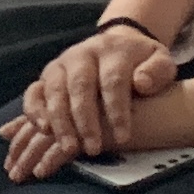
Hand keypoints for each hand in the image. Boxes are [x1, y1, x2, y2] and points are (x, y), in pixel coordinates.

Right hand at [7, 24, 180, 174]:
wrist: (116, 45)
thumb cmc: (141, 63)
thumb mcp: (160, 62)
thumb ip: (157, 71)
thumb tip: (142, 83)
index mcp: (112, 50)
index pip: (113, 80)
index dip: (117, 110)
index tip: (124, 137)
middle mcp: (81, 54)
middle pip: (80, 86)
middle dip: (85, 120)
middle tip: (93, 149)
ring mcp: (60, 65)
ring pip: (54, 91)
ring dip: (60, 121)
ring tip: (69, 148)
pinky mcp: (45, 77)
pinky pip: (33, 93)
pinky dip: (34, 112)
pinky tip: (43, 131)